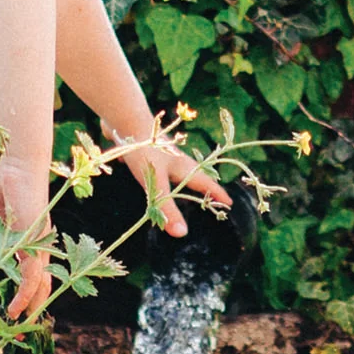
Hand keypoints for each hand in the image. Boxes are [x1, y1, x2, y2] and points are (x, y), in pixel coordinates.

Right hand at [0, 154, 53, 319]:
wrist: (18, 162)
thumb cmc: (6, 182)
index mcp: (29, 241)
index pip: (34, 275)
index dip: (28, 296)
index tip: (15, 316)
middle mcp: (38, 246)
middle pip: (42, 286)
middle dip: (33, 312)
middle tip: (21, 335)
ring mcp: (39, 244)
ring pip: (40, 286)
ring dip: (29, 309)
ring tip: (17, 329)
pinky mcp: (34, 241)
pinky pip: (31, 276)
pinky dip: (24, 294)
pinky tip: (14, 310)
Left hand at [110, 129, 232, 238]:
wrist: (124, 119)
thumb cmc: (145, 151)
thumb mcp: (157, 183)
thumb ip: (167, 208)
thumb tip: (182, 234)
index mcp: (183, 167)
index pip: (205, 183)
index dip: (217, 194)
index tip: (229, 203)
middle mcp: (175, 160)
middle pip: (193, 175)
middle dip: (201, 187)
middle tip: (210, 197)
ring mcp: (160, 155)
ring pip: (174, 171)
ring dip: (180, 181)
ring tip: (182, 189)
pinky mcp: (145, 153)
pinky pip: (155, 167)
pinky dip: (158, 175)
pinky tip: (147, 179)